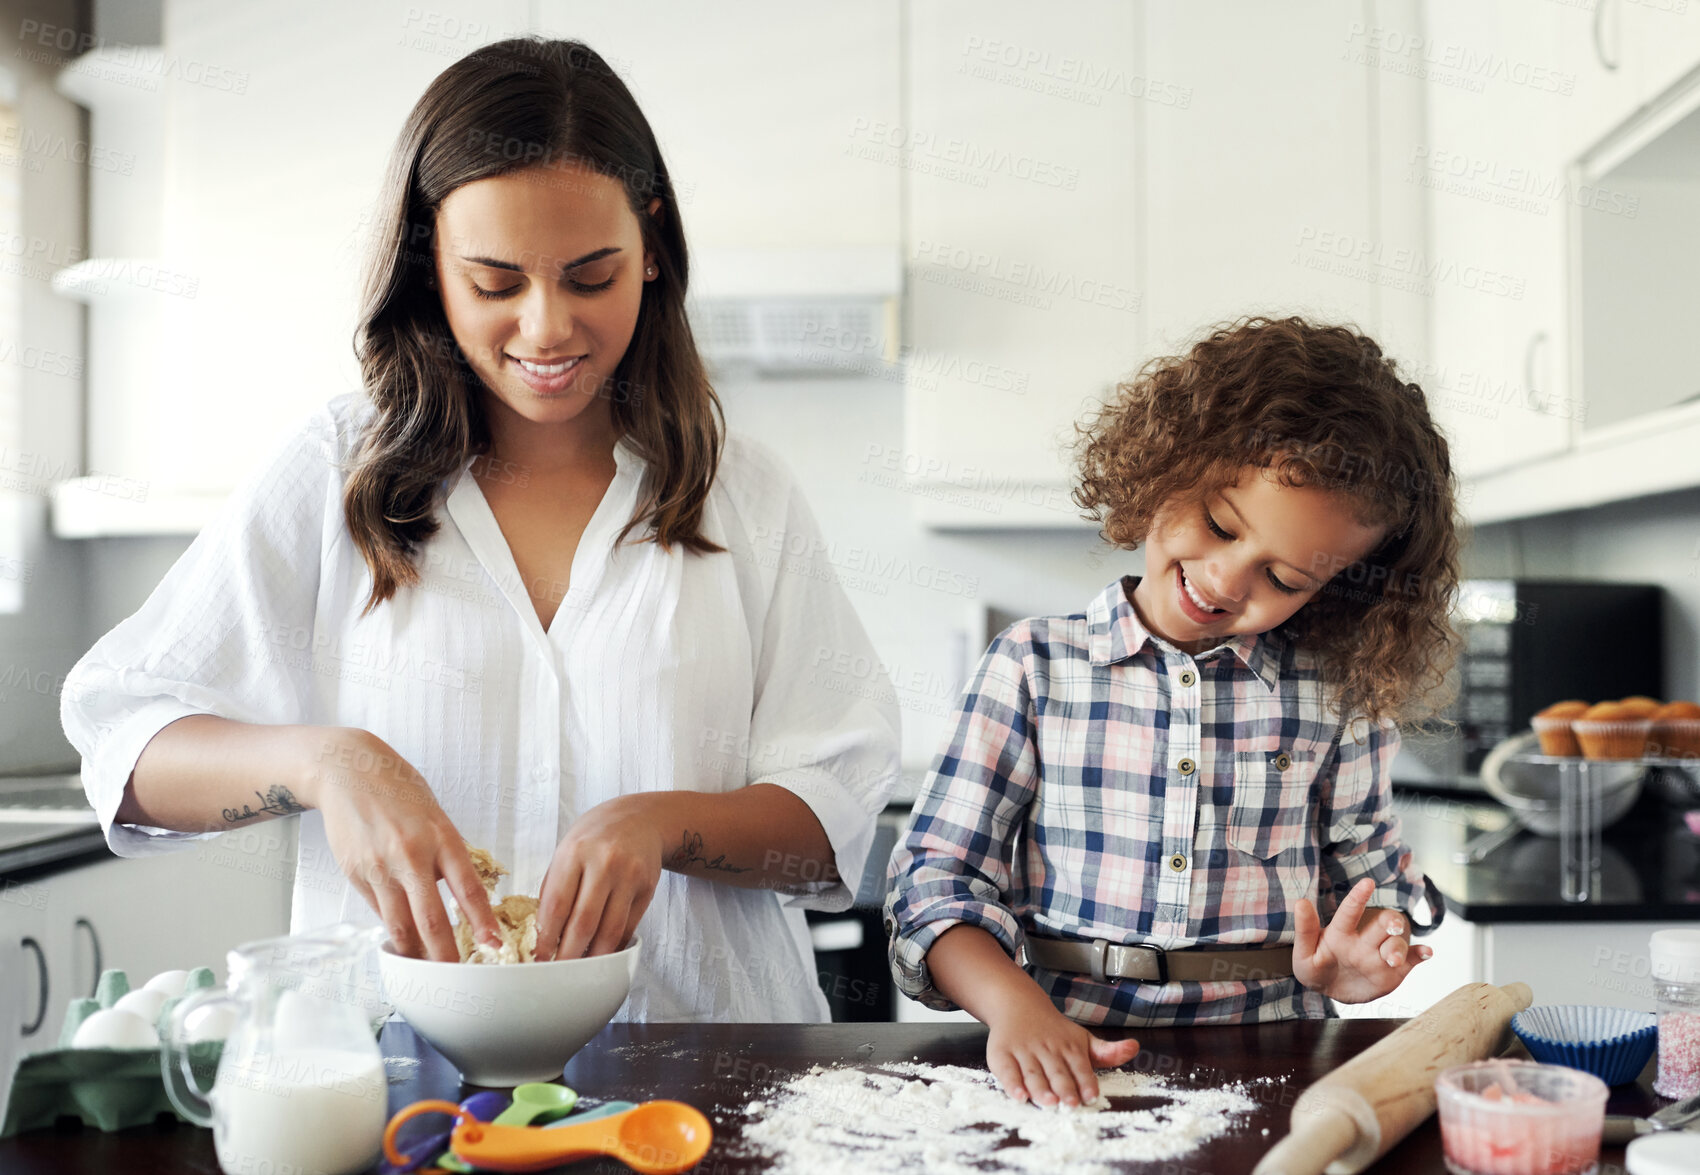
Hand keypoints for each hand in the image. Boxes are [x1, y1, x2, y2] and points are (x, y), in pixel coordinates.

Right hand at [298, 726, 499, 962]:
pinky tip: (400, 940)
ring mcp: (379, 867)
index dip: (482, 923)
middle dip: (446, 955)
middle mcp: (411, 855)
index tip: (494, 946)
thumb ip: (447, 855)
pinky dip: (391, 929)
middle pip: (431, 919)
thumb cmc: (399, 791)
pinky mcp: (355, 873)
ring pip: (400, 925)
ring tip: (428, 970)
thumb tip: (458, 897)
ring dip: (415, 953)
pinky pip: (378, 911)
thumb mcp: (435, 816)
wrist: (347, 770)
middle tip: (457, 977)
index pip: (468, 889)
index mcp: (441, 837)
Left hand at [534, 794, 664, 960]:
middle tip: (558, 973)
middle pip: (583, 922)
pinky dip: (613, 946)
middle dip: (568, 954)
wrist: (639, 818)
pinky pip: (628, 927)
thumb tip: (541, 934)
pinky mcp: (647, 888)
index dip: (546, 938)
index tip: (538, 958)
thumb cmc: (594, 837)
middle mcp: (604, 863)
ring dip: (593, 957)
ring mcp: (629, 876)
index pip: (557, 905)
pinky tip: (602, 954)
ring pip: (609, 930)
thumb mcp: (566, 851)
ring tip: (580, 970)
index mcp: (575, 853)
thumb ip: (554, 888)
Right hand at [984, 987, 1139, 1107]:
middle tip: (1070, 1103)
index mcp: (1069, 1046)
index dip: (1085, 1081)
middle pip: (1056, 1072)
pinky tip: (1019, 1096)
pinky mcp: (1002, 1054)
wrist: (1018, 1004)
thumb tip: (1135, 1047)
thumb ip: (1107, 1051)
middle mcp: (1047, 1049)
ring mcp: (1024, 1051)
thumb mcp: (1083, 1039)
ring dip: (1040, 1088)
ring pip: (1033, 1073)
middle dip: (1064, 1088)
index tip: (1090, 1095)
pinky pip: (1006, 1071)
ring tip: (1048, 1102)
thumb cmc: (1055, 1031)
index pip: (1080, 1066)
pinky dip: (1012, 1084)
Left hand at [1292, 877, 1432, 1002]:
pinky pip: (1412, 960)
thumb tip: (1300, 902)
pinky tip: (1427, 952)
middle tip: (1391, 926)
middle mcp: (1364, 940)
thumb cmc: (1315, 967)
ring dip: (1399, 947)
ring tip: (1393, 959)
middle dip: (1390, 922)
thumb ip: (1305, 930)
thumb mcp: (1304, 954)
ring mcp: (1380, 955)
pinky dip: (1420, 954)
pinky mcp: (1395, 971)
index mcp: (1341, 932)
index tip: (1368, 882)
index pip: (1350, 912)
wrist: (1330, 991)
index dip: (1358, 897)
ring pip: (1397, 943)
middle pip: (1382, 924)